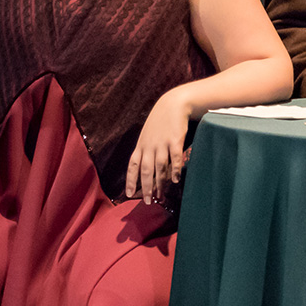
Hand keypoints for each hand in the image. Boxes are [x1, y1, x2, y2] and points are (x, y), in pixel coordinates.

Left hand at [125, 89, 191, 203]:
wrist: (172, 104)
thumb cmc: (160, 121)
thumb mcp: (147, 134)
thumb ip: (146, 150)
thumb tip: (145, 169)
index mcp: (141, 145)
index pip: (132, 166)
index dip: (130, 180)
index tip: (129, 194)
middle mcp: (149, 146)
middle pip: (146, 170)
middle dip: (145, 187)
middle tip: (147, 202)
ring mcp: (162, 143)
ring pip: (160, 167)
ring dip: (160, 183)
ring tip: (160, 196)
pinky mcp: (175, 140)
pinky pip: (174, 158)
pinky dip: (174, 170)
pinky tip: (176, 180)